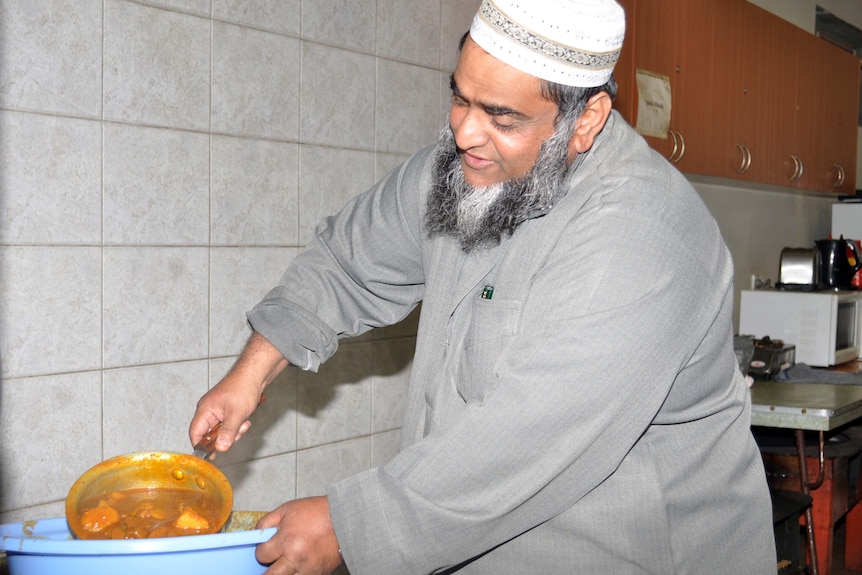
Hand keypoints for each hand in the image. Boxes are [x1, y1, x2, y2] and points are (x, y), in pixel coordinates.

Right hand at [189, 332, 287, 454]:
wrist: (255, 374)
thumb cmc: (243, 388)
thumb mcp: (236, 414)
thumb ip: (228, 432)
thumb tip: (220, 449)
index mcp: (205, 410)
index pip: (195, 434)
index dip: (202, 446)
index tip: (212, 455)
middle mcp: (208, 411)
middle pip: (210, 435)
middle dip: (224, 438)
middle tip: (237, 433)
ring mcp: (218, 411)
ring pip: (221, 431)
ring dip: (234, 431)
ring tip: (244, 423)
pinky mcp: (227, 411)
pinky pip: (229, 425)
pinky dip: (237, 426)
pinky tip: (245, 420)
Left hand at [256, 496, 342, 574]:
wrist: (344, 518)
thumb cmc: (317, 512)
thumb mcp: (288, 509)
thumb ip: (267, 522)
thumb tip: (257, 534)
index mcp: (286, 540)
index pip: (261, 555)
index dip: (261, 551)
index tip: (266, 549)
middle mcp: (296, 557)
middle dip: (267, 571)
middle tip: (270, 564)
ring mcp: (308, 568)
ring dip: (284, 572)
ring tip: (286, 563)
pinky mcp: (319, 573)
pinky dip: (298, 573)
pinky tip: (299, 564)